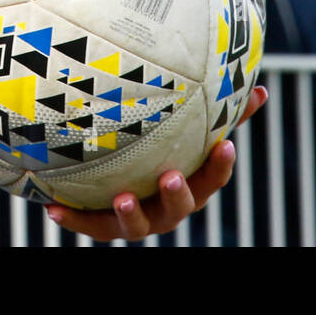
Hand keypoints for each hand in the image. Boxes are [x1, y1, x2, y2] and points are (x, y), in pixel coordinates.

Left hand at [45, 86, 268, 240]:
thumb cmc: (165, 145)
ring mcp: (137, 217)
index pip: (212, 177)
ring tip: (123, 198)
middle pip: (178, 208)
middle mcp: (165, 205)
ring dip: (131, 215)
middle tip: (170, 177)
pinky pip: (90, 225)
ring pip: (137, 226)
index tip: (226, 143)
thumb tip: (261, 88)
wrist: (116, 176)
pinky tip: (54, 208)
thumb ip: (222, 111)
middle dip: (176, 196)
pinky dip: (74, 219)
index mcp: (190, 182)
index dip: (220, 164)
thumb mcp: (191, 127)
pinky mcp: (105, 223)